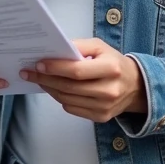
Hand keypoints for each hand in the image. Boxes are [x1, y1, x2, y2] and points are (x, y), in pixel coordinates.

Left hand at [20, 38, 147, 122]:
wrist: (135, 86)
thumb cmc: (113, 62)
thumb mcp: (100, 47)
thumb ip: (79, 46)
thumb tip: (54, 51)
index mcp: (111, 69)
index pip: (76, 71)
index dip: (55, 68)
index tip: (38, 64)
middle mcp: (109, 90)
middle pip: (69, 87)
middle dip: (45, 79)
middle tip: (28, 72)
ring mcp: (105, 107)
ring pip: (67, 100)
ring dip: (49, 89)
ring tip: (39, 79)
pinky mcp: (101, 117)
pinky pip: (72, 109)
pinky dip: (60, 99)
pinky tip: (54, 89)